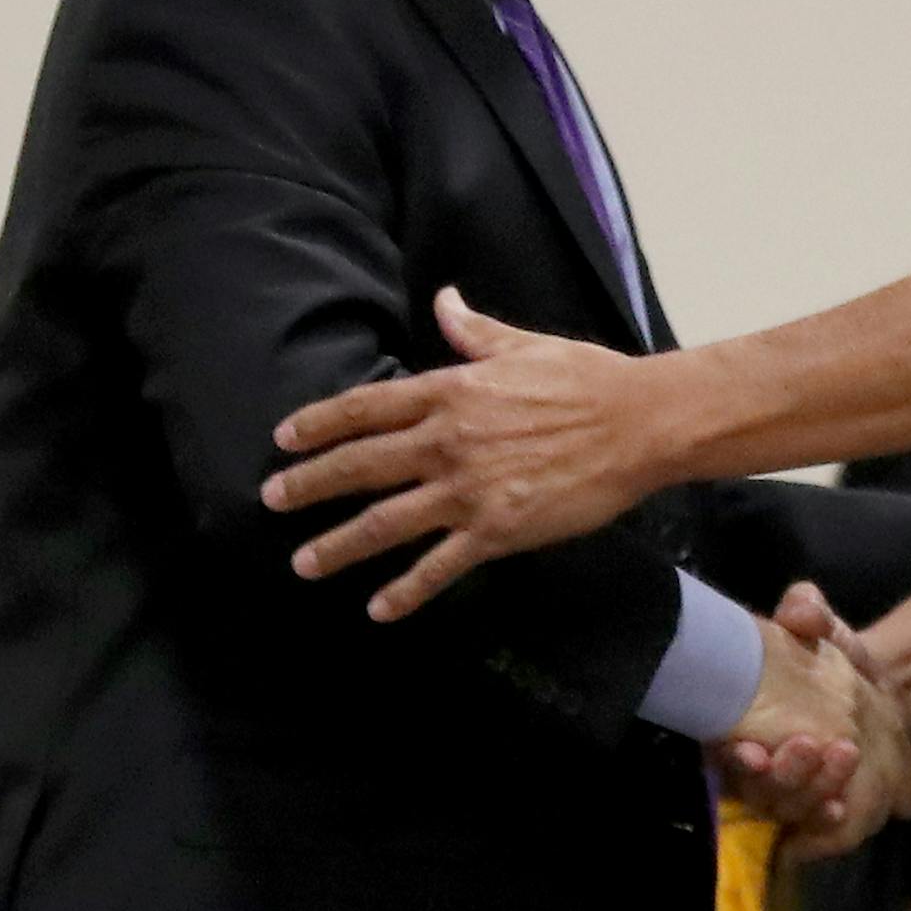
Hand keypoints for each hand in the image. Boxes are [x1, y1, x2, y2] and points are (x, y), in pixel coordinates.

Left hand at [263, 288, 664, 619]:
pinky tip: (379, 609)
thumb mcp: (523, 346)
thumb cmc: (587, 379)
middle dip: (310, 484)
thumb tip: (444, 301)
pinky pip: (440, 566)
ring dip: (338, 545)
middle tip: (271, 500)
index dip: (319, 423)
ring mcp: (469, 489)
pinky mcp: (497, 529)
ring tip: (303, 564)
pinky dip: (406, 591)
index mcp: (452, 391)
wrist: (640, 424)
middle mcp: (448, 441)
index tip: (283, 439)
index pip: (366, 407)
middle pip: (361, 465)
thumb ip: (474, 331)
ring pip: (386, 522)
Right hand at [715, 614, 910, 863]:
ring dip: (811, 791)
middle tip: (813, 745)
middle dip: (786, 774)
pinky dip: (826, 823)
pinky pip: (816, 829)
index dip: (737, 759)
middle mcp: (759, 762)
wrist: (867, 681)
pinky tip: (842, 808)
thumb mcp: (816, 624)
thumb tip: (804, 610)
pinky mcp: (819, 803)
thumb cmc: (826, 653)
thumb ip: (806, 611)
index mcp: (746, 723)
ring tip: (844, 756)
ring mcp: (788, 788)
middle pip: (760, 789)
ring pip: (788, 808)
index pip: (729, 752)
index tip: (752, 754)